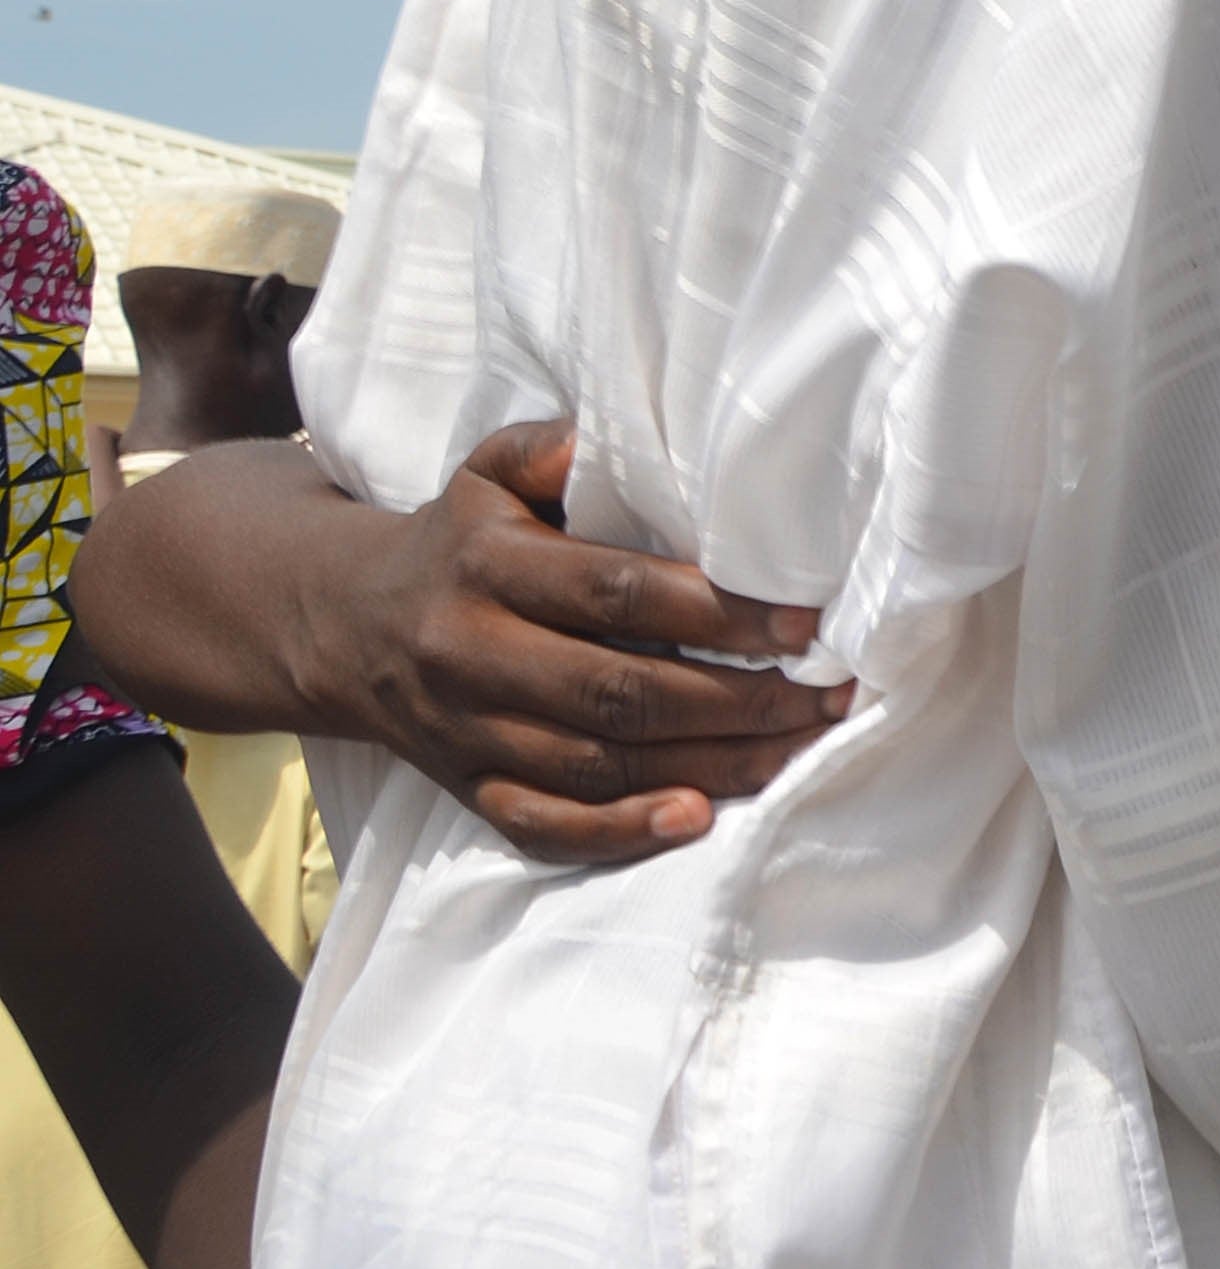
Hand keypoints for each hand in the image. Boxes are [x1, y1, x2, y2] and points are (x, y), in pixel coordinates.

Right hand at [323, 422, 851, 861]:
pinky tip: (697, 817)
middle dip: (739, 699)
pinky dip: (621, 832)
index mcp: (488, 567)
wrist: (343, 622)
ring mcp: (469, 731)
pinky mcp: (467, 788)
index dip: (718, 613)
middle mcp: (473, 654)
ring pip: (600, 765)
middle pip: (621, 692)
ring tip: (801, 748)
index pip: (619, 594)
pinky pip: (543, 826)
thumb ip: (551, 448)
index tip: (803, 625)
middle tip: (826, 694)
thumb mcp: (489, 474)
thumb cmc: (459, 541)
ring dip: (713, 765)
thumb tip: (614, 436)